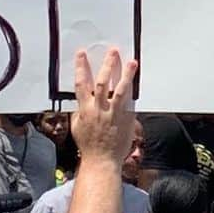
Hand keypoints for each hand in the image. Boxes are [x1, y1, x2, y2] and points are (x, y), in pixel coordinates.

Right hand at [71, 47, 136, 167]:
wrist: (102, 161)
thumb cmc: (88, 145)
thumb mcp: (77, 126)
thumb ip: (79, 111)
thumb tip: (80, 99)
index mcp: (85, 109)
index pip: (81, 83)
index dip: (81, 67)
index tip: (82, 53)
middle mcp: (99, 109)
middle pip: (103, 82)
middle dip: (107, 65)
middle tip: (113, 51)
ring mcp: (114, 114)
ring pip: (121, 89)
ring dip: (126, 74)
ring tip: (132, 62)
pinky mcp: (125, 119)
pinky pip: (130, 101)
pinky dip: (133, 90)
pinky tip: (136, 81)